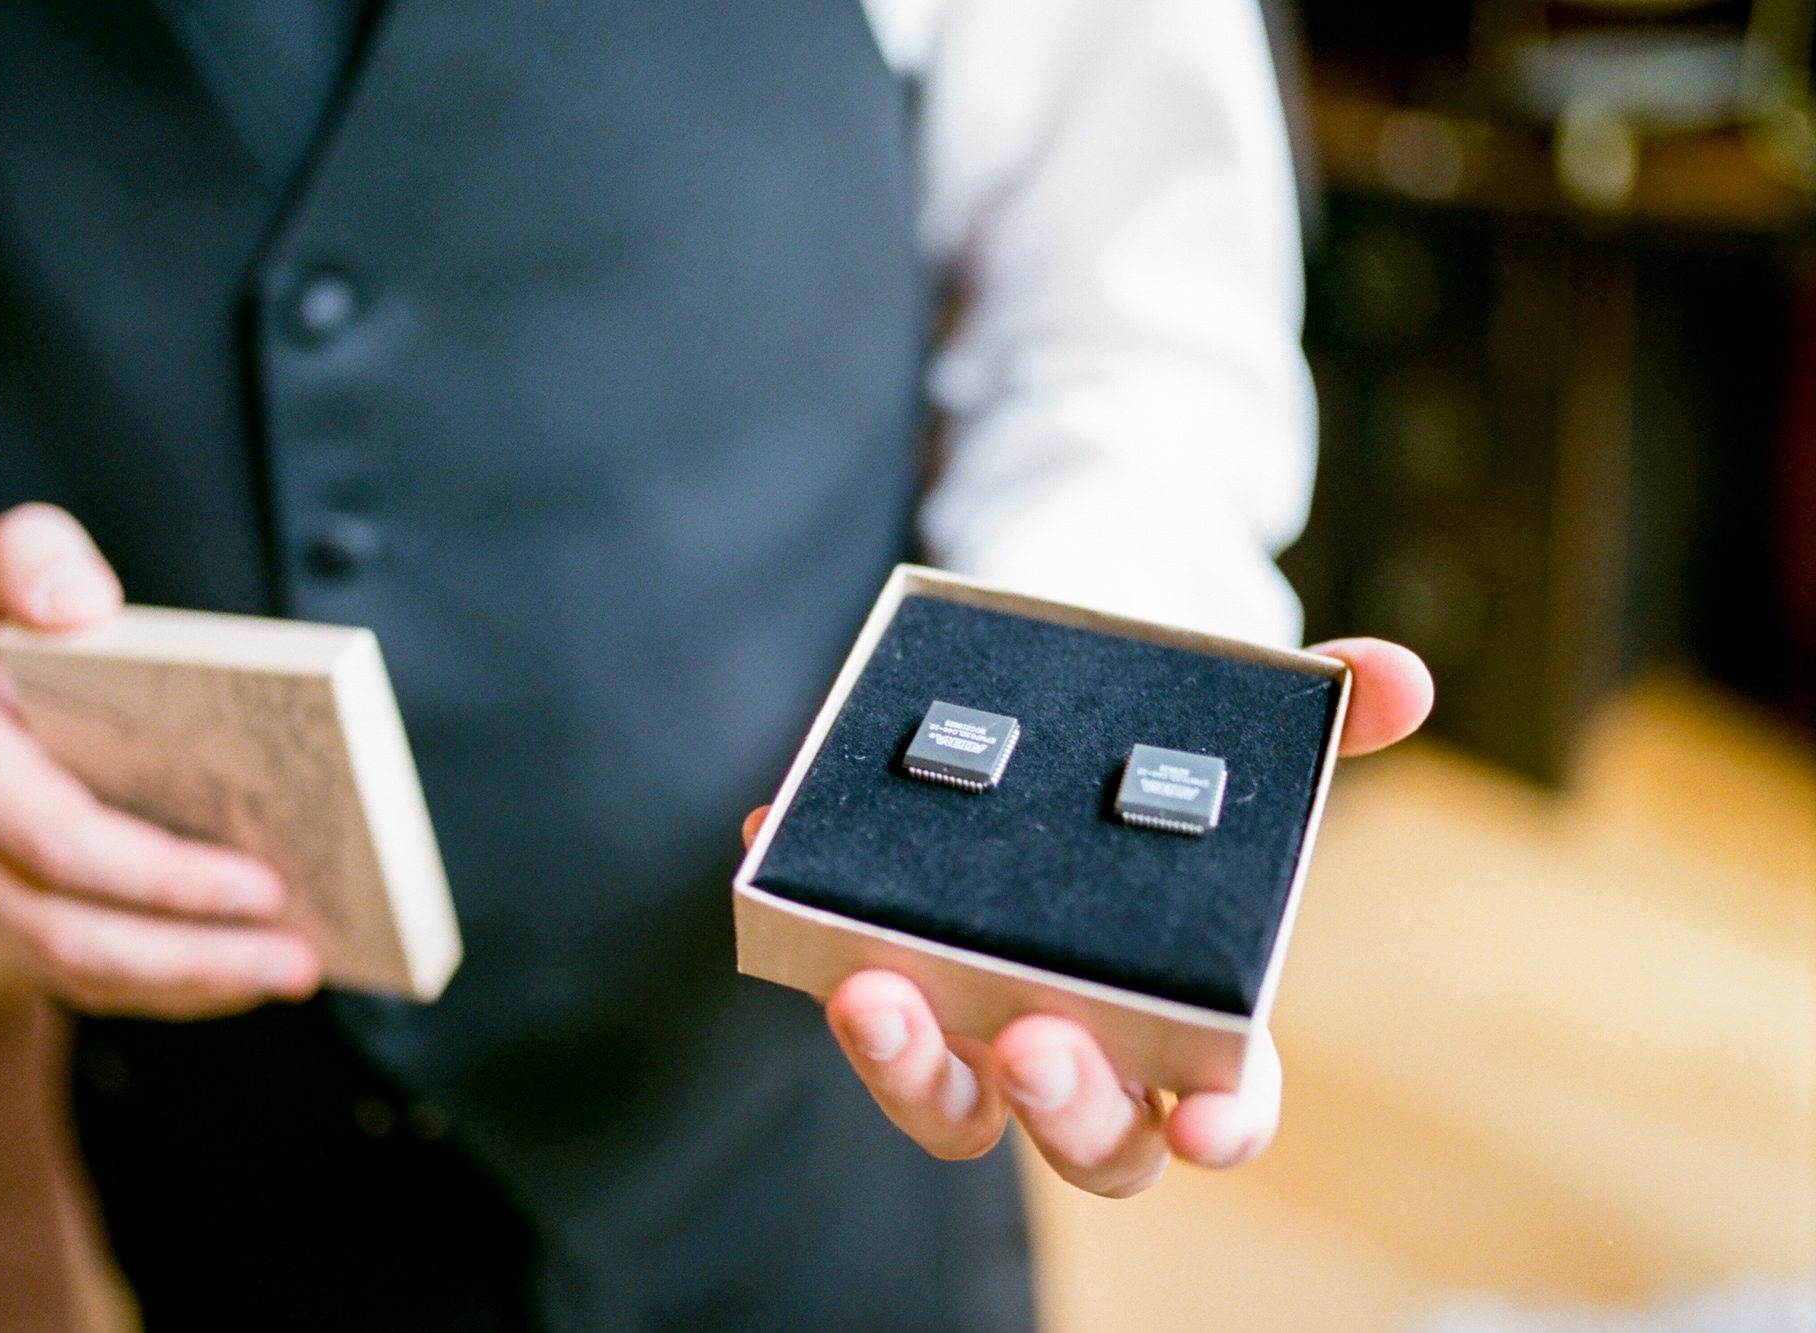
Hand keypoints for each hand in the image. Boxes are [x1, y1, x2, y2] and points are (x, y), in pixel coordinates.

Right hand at [0, 502, 321, 1017]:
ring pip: (81, 970)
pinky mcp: (15, 912)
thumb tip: (81, 602)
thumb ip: (30, 559)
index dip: (164, 877)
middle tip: (303, 960)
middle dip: (195, 957)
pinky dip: (170, 984)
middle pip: (76, 935)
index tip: (265, 885)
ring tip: (297, 972)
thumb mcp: (1, 561)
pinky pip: (88, 973)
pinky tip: (248, 971)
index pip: (64, 844)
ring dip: (192, 985)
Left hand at [742, 637, 1432, 1196]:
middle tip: (1033, 1039)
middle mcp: (1083, 1035)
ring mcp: (977, 1015)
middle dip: (1062, 1103)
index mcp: (1189, 1009)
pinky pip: (841, 976)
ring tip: (872, 987)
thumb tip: (1395, 677)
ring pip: (944, 1099)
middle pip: (1082, 1132)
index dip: (1222, 1124)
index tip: (1211, 1125)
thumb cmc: (1158, 752)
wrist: (1052, 711)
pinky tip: (775, 840)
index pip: (1223, 1103)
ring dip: (904, 1062)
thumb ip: (1330, 709)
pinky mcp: (888, 967)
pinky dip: (807, 920)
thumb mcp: (1240, 726)